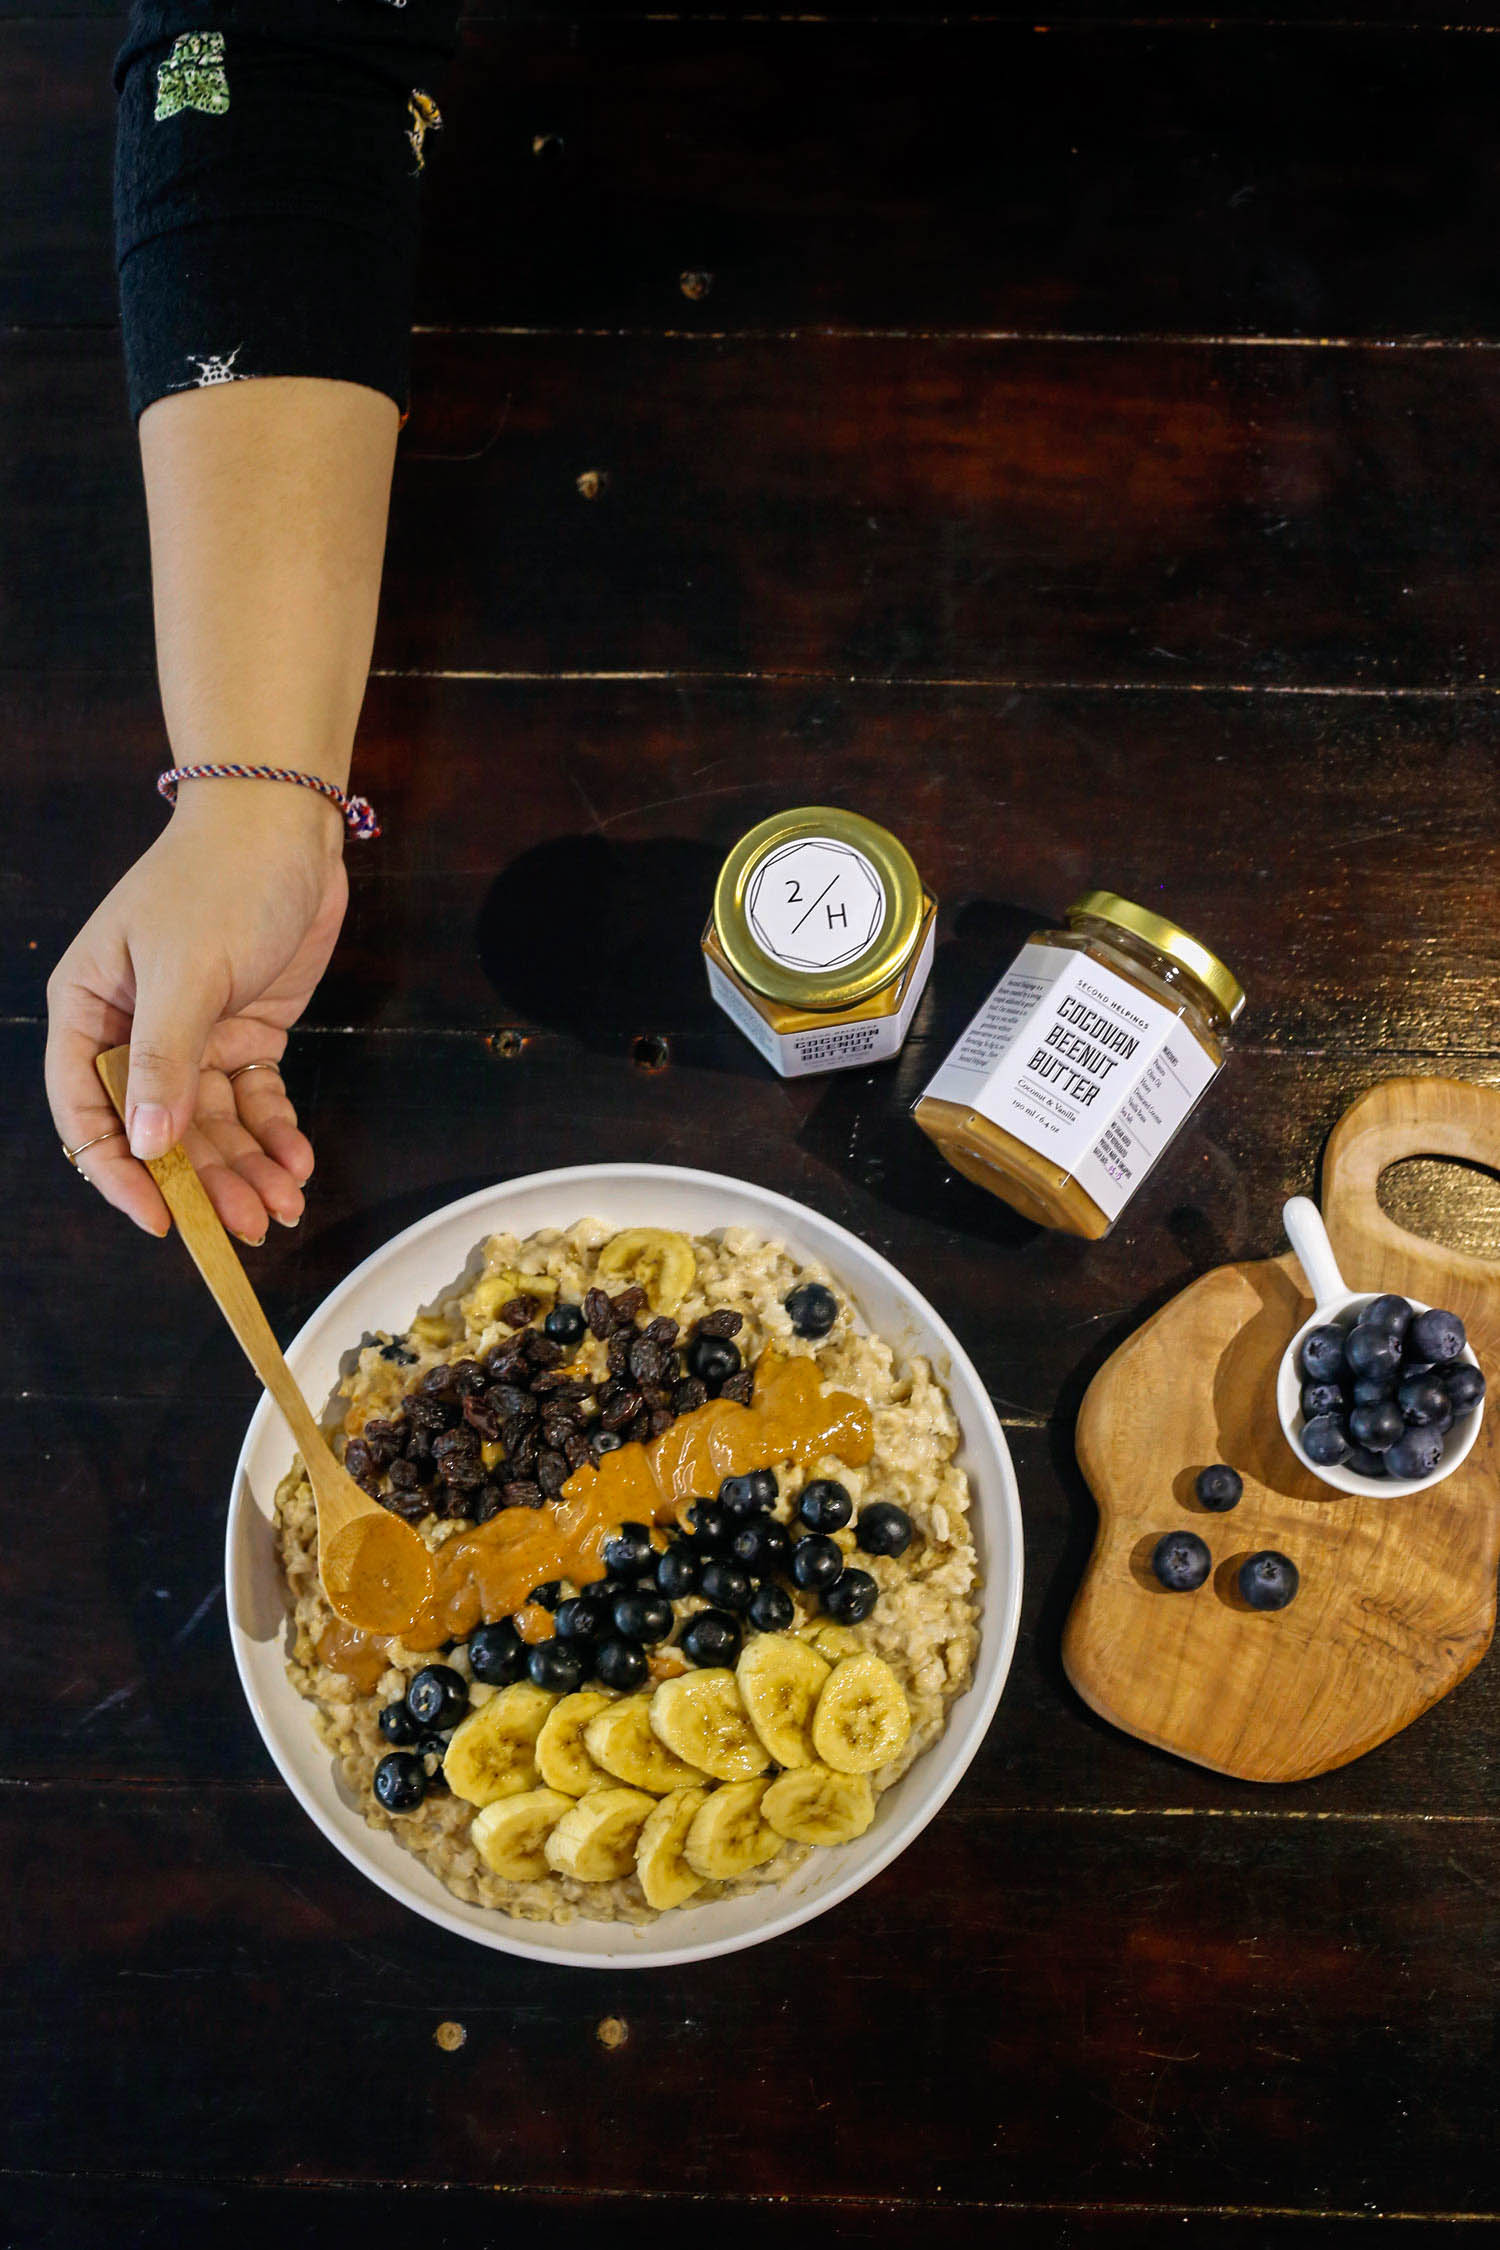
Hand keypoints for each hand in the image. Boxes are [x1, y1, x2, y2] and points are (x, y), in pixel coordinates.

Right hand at [45, 781, 348, 1240]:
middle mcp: (135, 1031)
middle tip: (247, 1228)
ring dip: (246, 1169)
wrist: (287, 824)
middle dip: (204, 1183)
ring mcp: (195, 1036)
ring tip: (282, 1207)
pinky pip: (256, 1101)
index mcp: (90, 1010)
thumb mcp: (184, 971)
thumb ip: (165, 1059)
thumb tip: (146, 1142)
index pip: (88, 1113)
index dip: (120, 1172)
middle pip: (161, 1131)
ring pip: (213, 1125)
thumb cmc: (218, 879)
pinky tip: (298, 1161)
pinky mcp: (247, 1034)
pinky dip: (276, 1134)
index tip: (161, 1220)